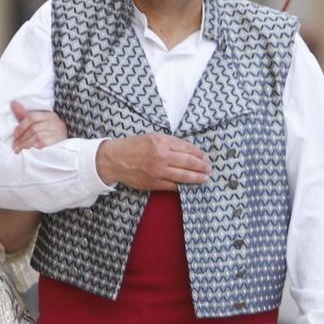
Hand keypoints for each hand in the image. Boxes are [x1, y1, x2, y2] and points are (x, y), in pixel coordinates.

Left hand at [10, 101, 69, 151]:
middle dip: (22, 137)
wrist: (66, 148)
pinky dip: (34, 147)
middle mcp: (55, 122)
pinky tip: (29, 151)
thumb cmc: (49, 134)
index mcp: (49, 115)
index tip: (14, 135)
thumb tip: (13, 103)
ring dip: (25, 144)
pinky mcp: (58, 142)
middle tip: (15, 145)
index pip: (32, 117)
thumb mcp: (37, 123)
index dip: (21, 126)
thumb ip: (24, 115)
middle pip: (34, 128)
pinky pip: (43, 143)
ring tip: (18, 149)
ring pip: (37, 136)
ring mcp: (58, 133)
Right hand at [96, 134, 210, 191]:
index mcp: (162, 142)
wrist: (115, 159)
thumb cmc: (133, 146)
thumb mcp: (152, 137)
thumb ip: (170, 142)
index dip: (198, 153)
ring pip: (183, 176)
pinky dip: (183, 186)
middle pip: (188, 162)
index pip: (186, 148)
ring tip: (205, 178)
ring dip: (197, 177)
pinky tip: (190, 185)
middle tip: (209, 168)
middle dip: (202, 166)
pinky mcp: (154, 183)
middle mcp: (161, 156)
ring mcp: (158, 171)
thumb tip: (188, 150)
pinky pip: (173, 186)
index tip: (205, 156)